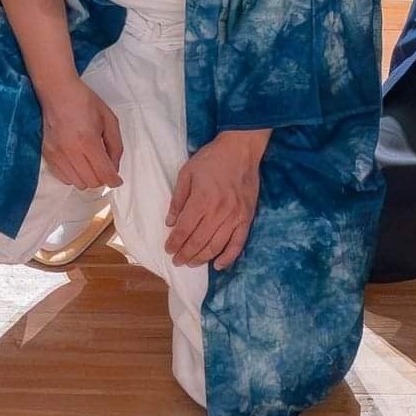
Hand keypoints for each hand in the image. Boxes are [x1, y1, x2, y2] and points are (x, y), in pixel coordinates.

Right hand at [37, 79, 124, 197]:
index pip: (104, 173)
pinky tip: (78, 163)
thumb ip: (116, 146)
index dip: (114, 181)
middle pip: (92, 182)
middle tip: (104, 166)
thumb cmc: (84, 102)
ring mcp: (57, 154)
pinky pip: (64, 178)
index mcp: (88, 141)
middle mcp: (71, 151)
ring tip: (90, 163)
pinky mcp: (47, 155)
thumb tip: (114, 167)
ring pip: (78, 183)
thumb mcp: (109, 119)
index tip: (117, 181)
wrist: (57, 91)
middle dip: (102, 178)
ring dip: (88, 178)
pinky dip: (74, 176)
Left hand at [165, 128, 266, 271]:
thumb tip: (170, 223)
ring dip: (202, 258)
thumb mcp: (186, 173)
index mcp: (202, 200)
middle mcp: (219, 212)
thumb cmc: (211, 159)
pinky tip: (218, 265)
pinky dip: (228, 257)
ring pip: (216, 246)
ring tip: (191, 263)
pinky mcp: (247, 218)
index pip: (184, 230)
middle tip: (177, 261)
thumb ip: (177, 199)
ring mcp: (235, 217)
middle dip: (185, 254)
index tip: (168, 250)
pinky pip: (238, 243)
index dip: (174, 243)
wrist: (241, 149)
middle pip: (198, 241)